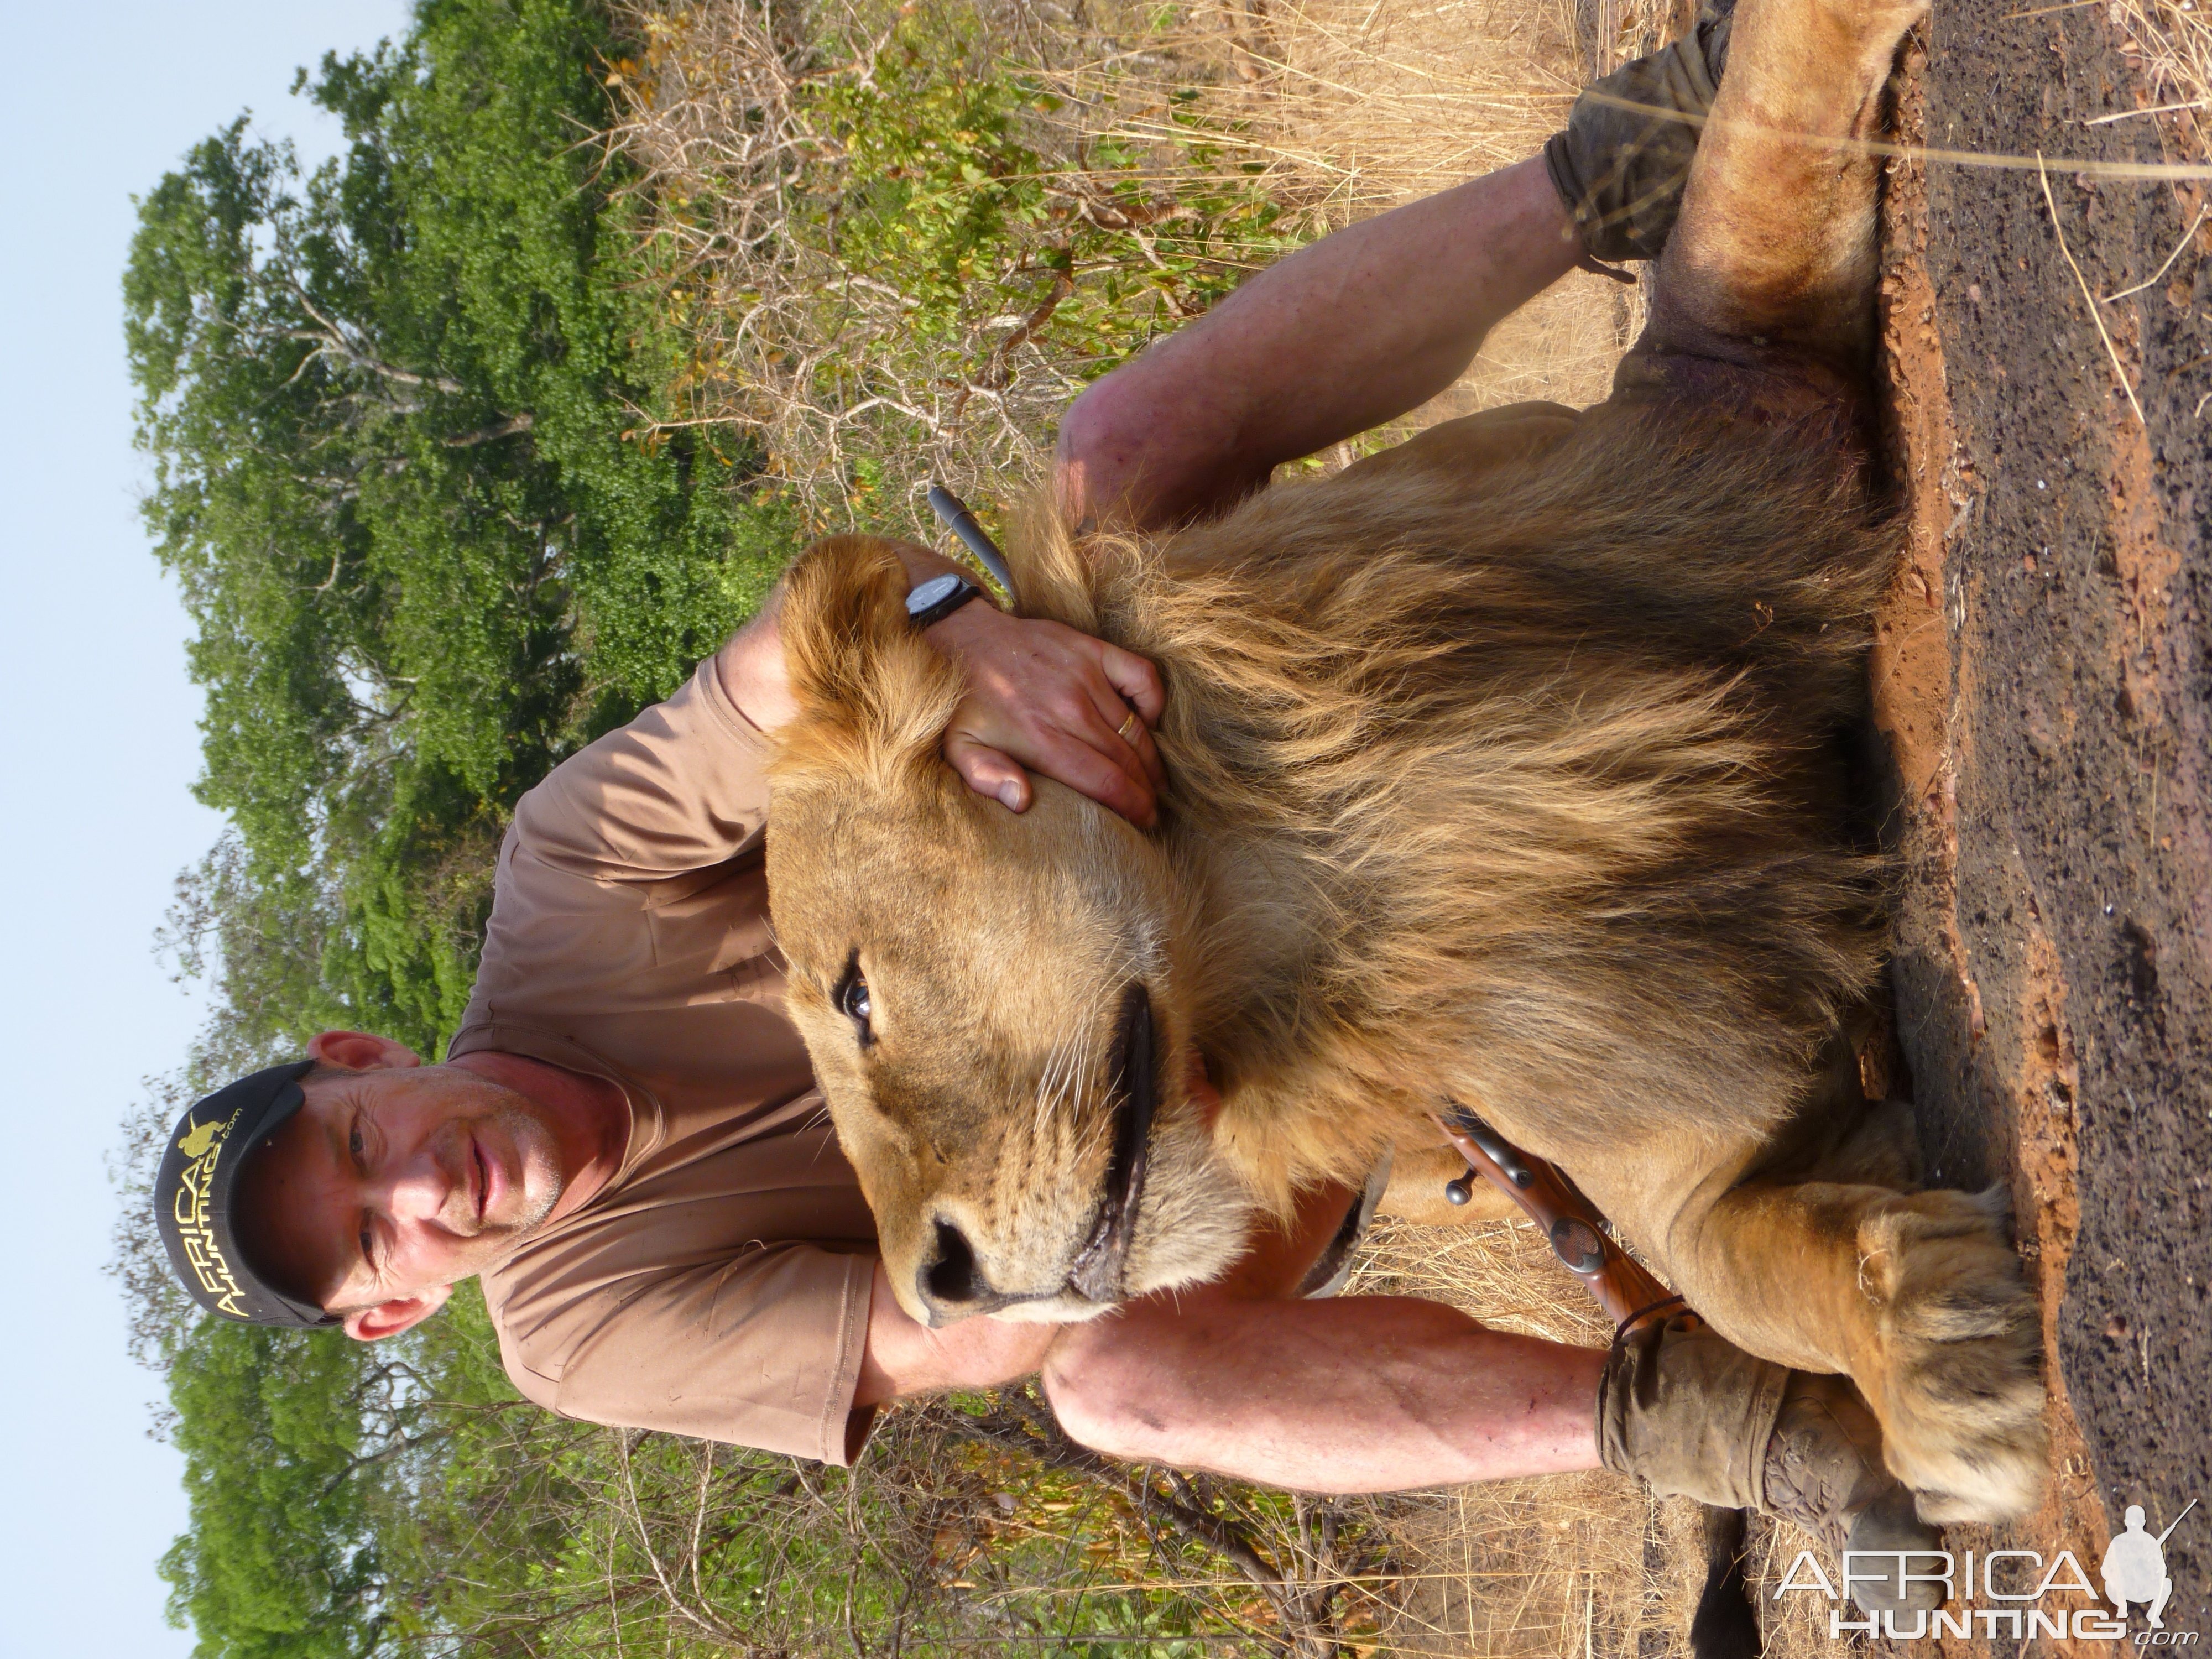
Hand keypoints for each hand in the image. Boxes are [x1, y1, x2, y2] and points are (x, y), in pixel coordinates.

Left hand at [925, 598, 1166, 828]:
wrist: (963, 639)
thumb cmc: (964, 703)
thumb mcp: (959, 747)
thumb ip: (987, 777)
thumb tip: (1021, 802)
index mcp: (1041, 737)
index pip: (1105, 780)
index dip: (1131, 806)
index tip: (1143, 820)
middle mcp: (1070, 707)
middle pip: (1127, 760)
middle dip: (1146, 791)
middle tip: (1152, 808)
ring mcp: (1085, 675)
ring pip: (1136, 727)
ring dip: (1151, 759)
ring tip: (1155, 780)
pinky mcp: (1093, 649)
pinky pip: (1143, 676)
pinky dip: (1154, 701)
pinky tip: (1148, 722)